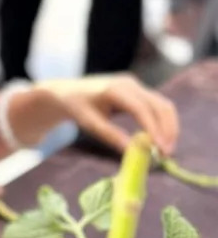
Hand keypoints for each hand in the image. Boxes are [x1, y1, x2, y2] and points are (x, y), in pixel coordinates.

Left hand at [38, 74, 178, 155]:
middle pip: (159, 105)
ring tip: (165, 150)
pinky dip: (163, 122)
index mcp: (115, 88)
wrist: (67, 91)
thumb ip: (110, 135)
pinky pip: (157, 106)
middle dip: (167, 129)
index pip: (141, 108)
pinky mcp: (138, 91)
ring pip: (162, 105)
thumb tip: (132, 151)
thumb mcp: (89, 122)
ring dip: (169, 127)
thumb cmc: (76, 107)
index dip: (153, 128)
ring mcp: (136, 85)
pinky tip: (160, 140)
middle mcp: (129, 83)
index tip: (160, 148)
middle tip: (167, 154)